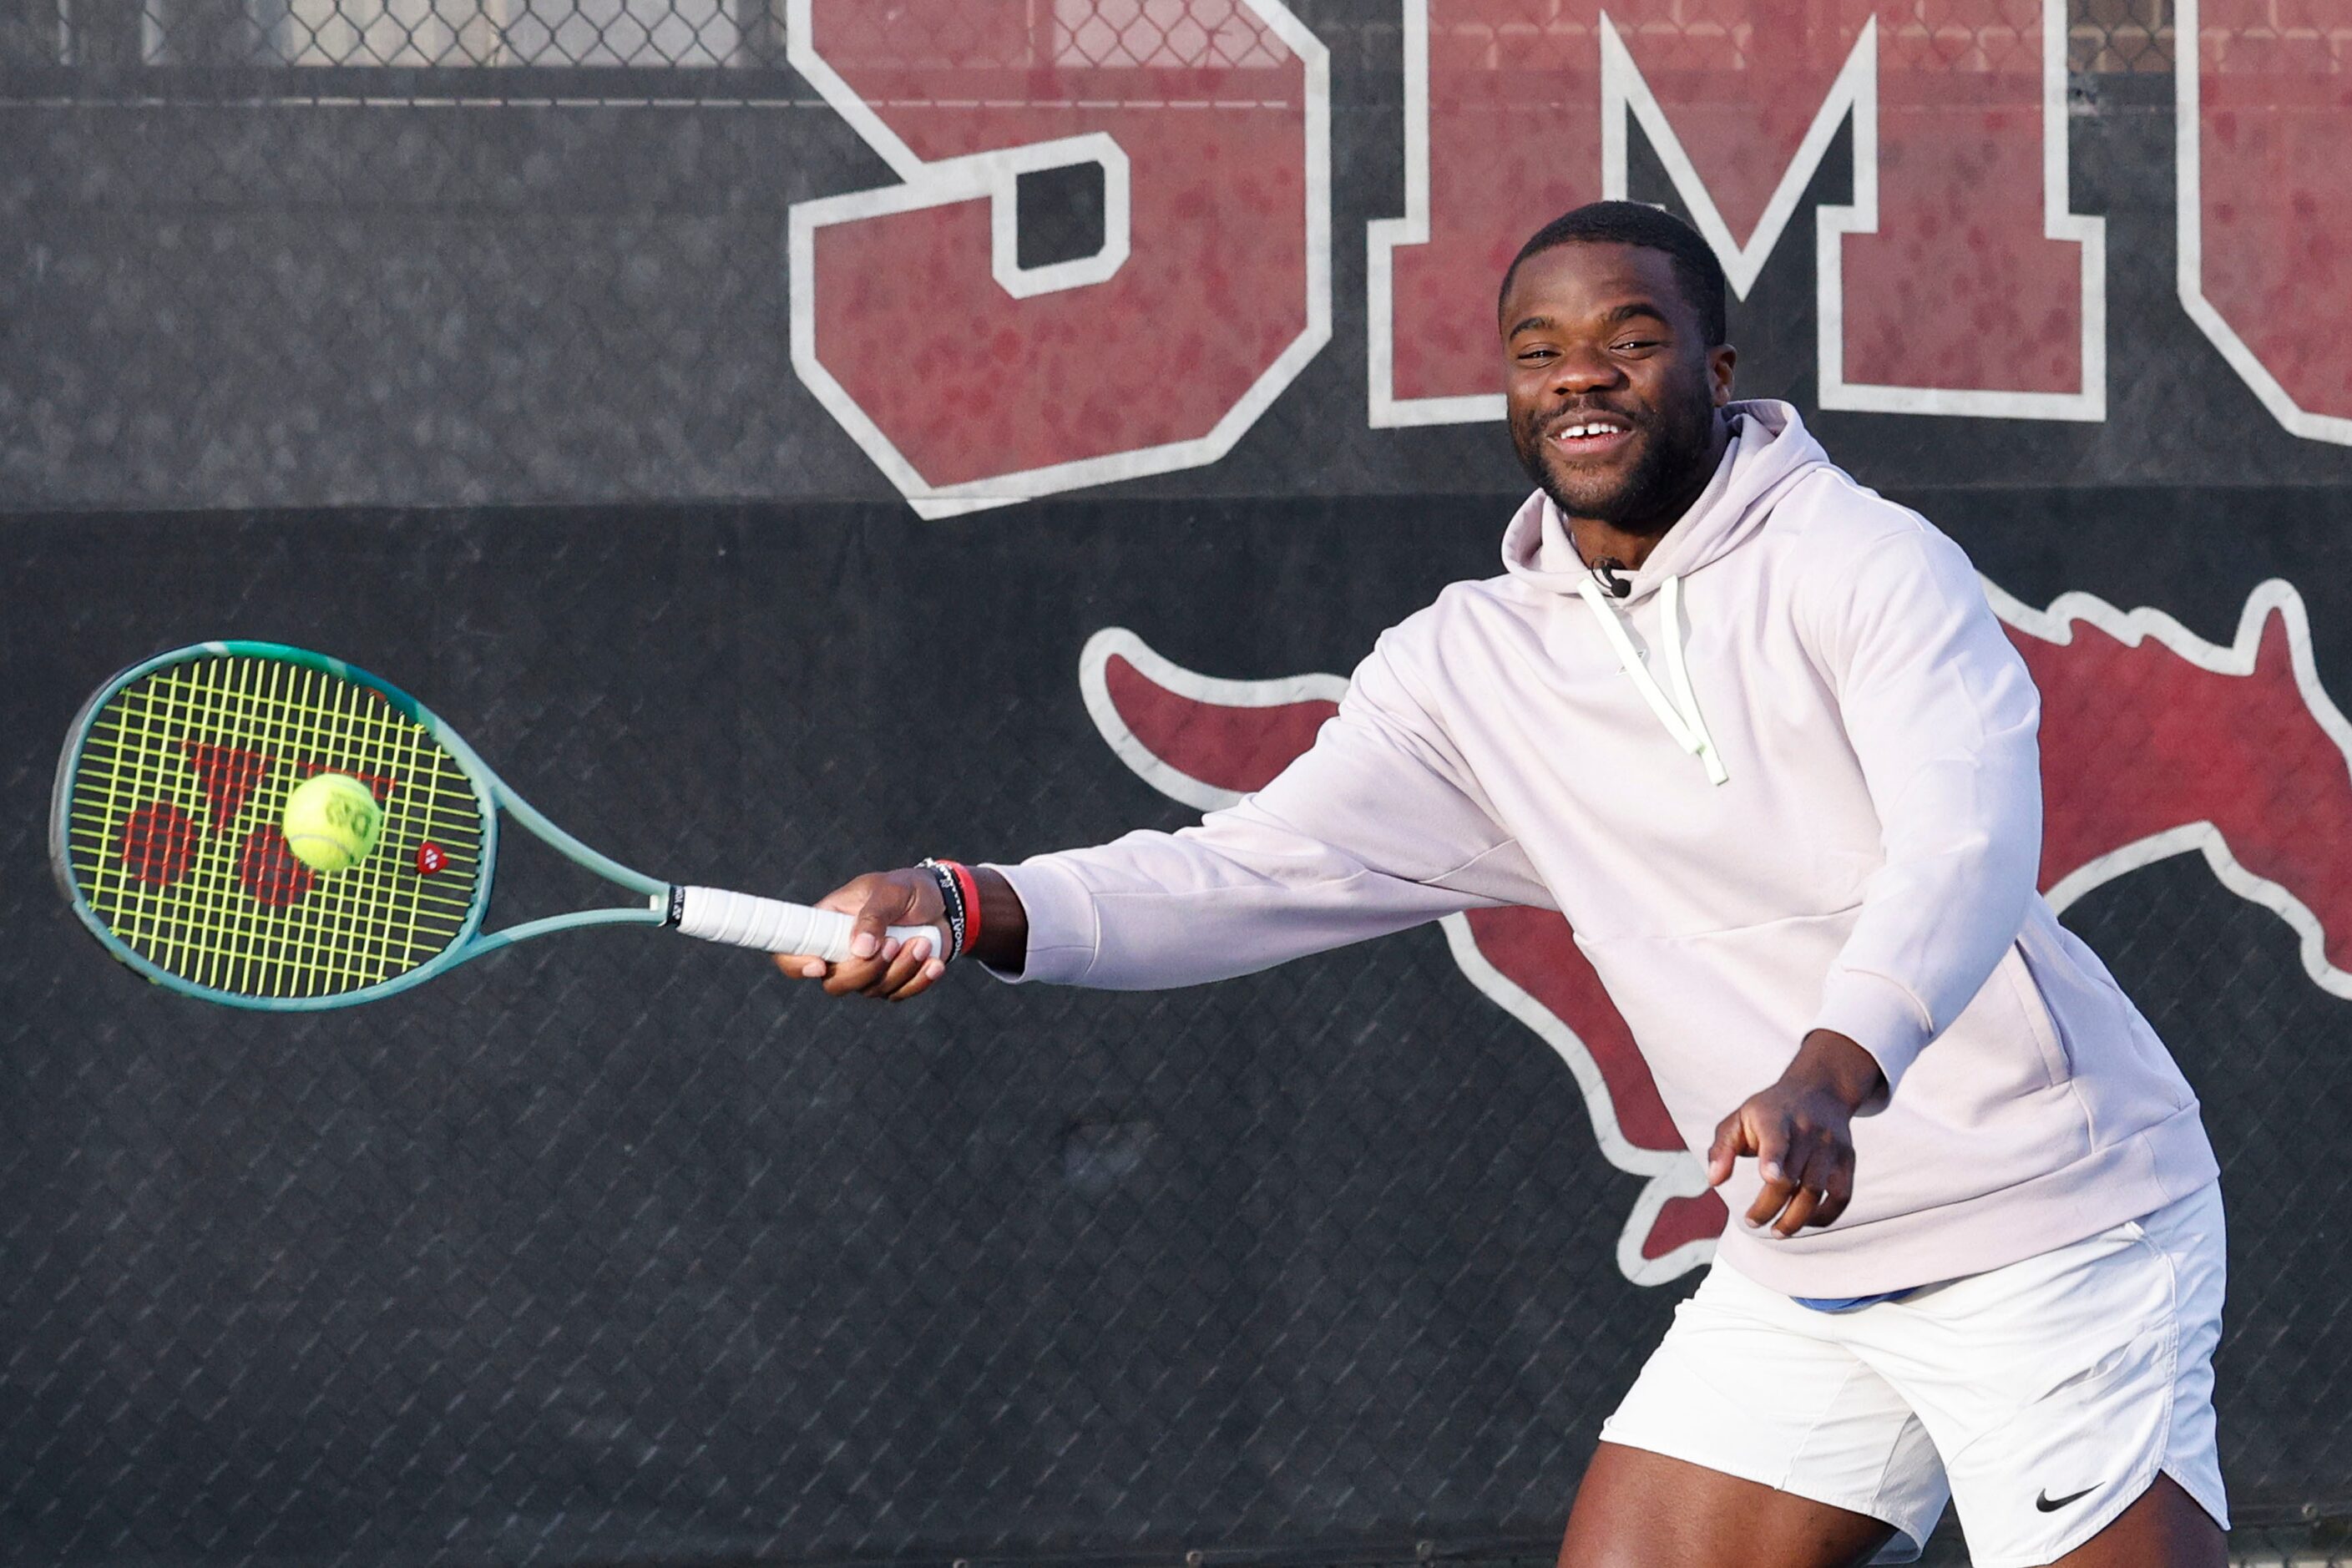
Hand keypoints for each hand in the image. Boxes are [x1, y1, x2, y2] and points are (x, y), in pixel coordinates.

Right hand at [771, 869, 949, 1000]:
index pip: (792, 949)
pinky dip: (918, 981)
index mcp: (828, 922)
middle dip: (867, 970)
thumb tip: (860, 950)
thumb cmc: (910, 889)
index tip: (819, 966)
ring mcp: (866, 969)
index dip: (795, 964)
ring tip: (923, 942)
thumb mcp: (891, 890)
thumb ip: (874, 916)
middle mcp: (841, 950)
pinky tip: (934, 963)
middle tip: (895, 943)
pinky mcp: (891, 981)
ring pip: (870, 990)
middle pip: (834, 983)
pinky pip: (896, 995)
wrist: (945, 904)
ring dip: (901, 969)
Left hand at [1705, 1030, 1883, 1237]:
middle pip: (1791, 1177)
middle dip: (1769, 1206)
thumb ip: (1722, 1149)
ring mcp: (1830, 1146)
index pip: (1777, 1139)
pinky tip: (1804, 1222)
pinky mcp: (1847, 1159)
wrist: (1820, 1090)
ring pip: (1816, 1191)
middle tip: (1751, 1222)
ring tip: (1777, 1232)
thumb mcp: (1739, 1119)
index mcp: (1776, 1117)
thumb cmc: (1769, 1112)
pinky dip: (1825, 1216)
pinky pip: (1841, 1196)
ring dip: (1796, 1219)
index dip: (1774, 1159)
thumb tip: (1714, 1181)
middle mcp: (1807, 1131)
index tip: (1769, 1178)